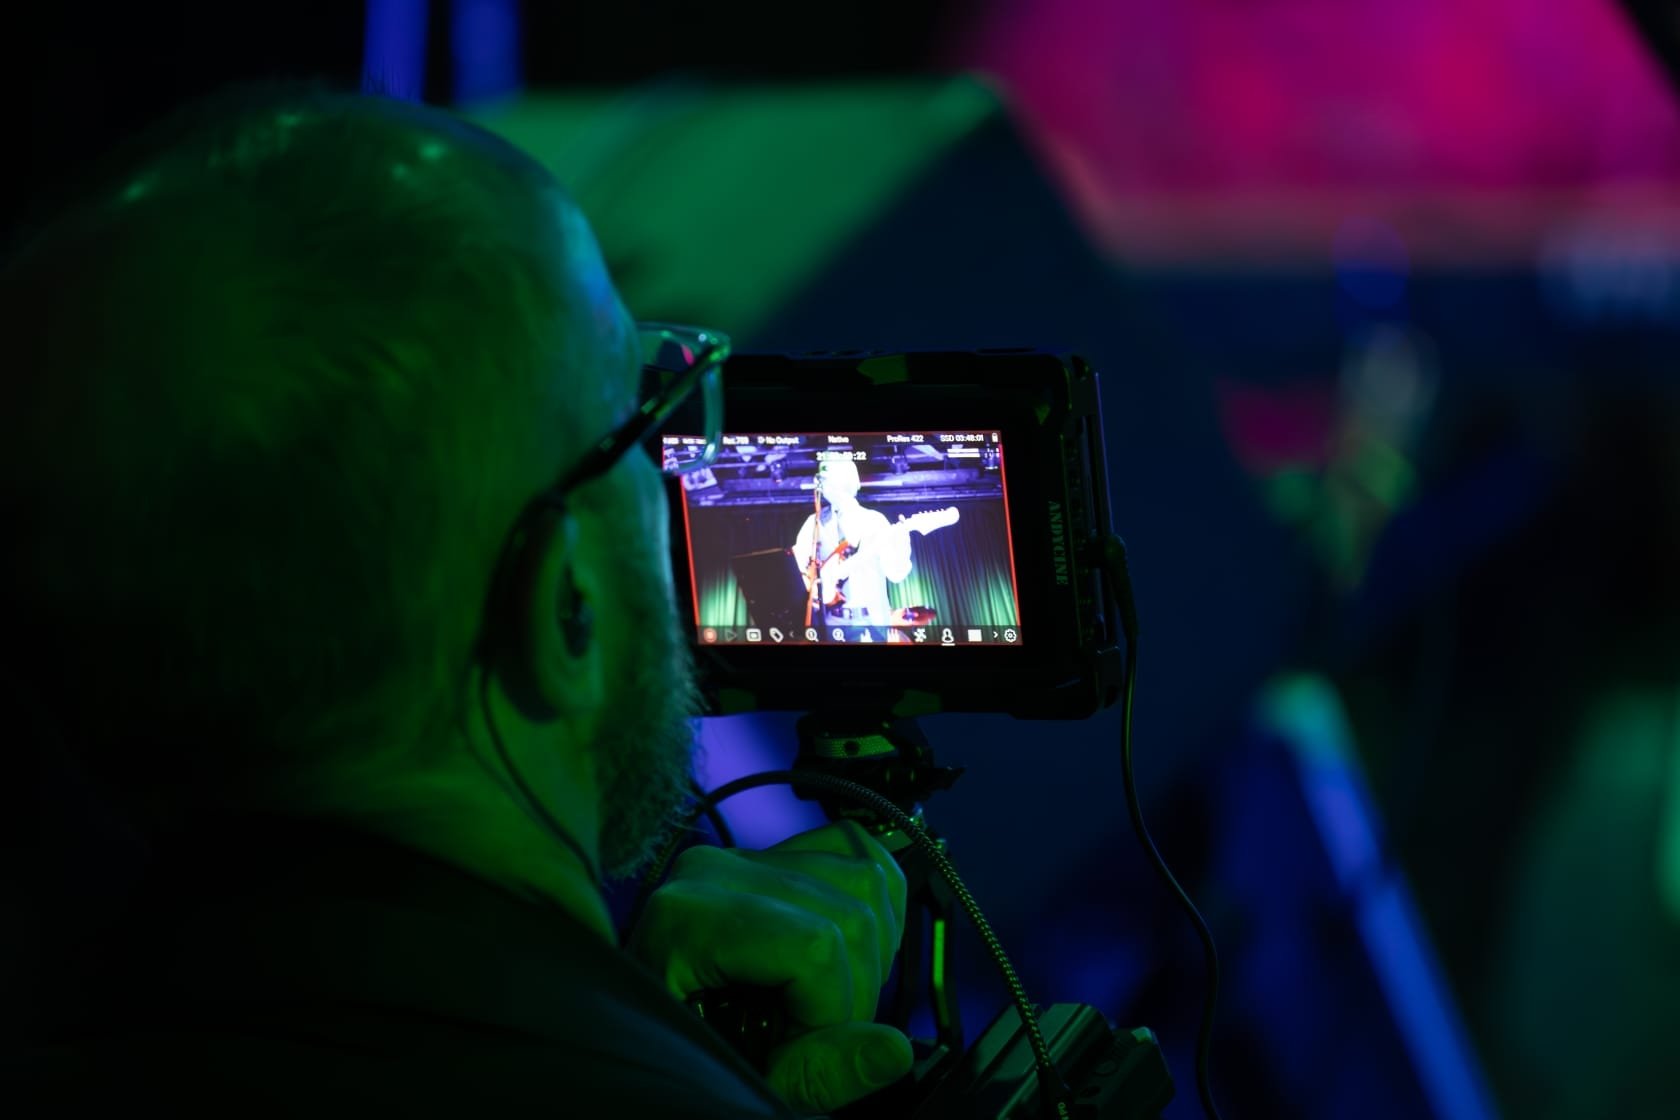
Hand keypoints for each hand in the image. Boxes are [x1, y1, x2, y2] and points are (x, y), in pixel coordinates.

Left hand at [626, 819, 914, 1114]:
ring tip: (819, 1003)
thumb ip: (813, 1073)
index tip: (794, 1058)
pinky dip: (876, 905)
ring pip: (867, 878)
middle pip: (851, 915)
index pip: (815, 946)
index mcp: (685, 920)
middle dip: (854, 994)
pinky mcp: (771, 852)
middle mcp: (712, 869)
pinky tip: (846, 956)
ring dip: (872, 954)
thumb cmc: (674, 1058)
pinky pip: (857, 853)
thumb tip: (892, 1049)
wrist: (637, 1036)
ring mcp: (742, 856)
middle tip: (807, 1039)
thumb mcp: (732, 1080)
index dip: (831, 1014)